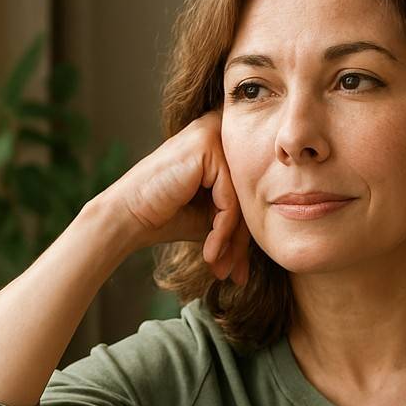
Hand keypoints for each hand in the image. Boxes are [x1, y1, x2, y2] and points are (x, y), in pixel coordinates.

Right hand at [95, 109, 250, 285]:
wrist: (128, 217)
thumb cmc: (167, 215)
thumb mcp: (214, 217)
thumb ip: (241, 216)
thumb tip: (276, 238)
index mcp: (226, 143)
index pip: (251, 191)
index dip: (246, 234)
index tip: (238, 270)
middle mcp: (222, 131)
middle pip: (250, 195)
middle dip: (241, 243)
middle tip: (234, 275)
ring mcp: (214, 134)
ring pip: (242, 200)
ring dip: (232, 242)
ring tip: (220, 268)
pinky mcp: (207, 146)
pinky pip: (230, 200)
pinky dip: (222, 231)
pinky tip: (209, 252)